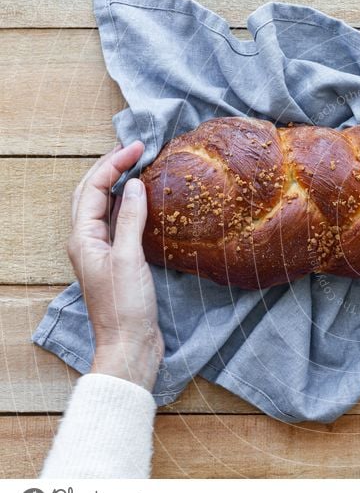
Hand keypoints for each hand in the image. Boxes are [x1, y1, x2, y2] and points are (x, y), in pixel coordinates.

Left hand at [67, 141, 163, 390]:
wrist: (129, 344)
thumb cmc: (125, 306)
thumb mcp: (128, 258)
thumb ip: (129, 219)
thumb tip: (135, 184)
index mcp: (83, 238)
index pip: (94, 188)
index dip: (114, 164)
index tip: (139, 148)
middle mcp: (87, 241)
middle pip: (91, 193)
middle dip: (111, 167)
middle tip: (137, 150)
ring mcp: (101, 251)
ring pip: (102, 207)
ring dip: (117, 184)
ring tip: (138, 167)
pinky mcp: (117, 261)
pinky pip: (117, 223)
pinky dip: (128, 205)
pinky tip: (143, 202)